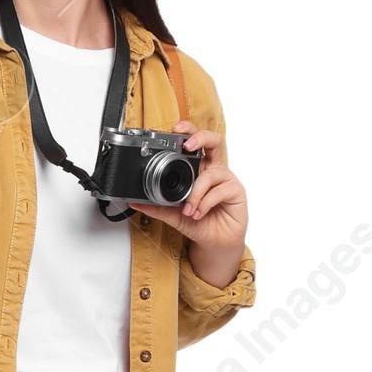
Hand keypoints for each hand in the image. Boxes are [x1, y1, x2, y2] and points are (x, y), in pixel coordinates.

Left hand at [128, 121, 248, 281]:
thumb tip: (135, 202)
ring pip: (211, 174)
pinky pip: (220, 190)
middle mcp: (212, 170)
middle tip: (188, 145)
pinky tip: (199, 213)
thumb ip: (157, 207)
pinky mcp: (236, 191)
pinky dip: (205, 203)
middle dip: (201, 138)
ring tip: (188, 210)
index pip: (195, 144)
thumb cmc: (198, 222)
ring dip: (196, 193)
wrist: (215, 242)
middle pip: (214, 141)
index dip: (188, 132)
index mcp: (198, 170)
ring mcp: (226, 179)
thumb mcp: (173, 214)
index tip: (174, 129)